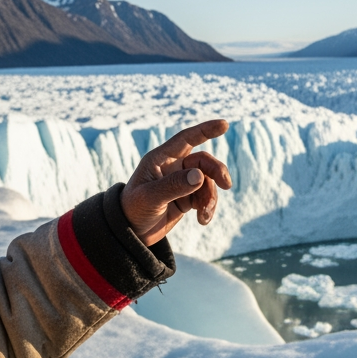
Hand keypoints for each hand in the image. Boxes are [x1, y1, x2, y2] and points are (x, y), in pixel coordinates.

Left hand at [121, 119, 231, 245]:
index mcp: (161, 159)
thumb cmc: (133, 210)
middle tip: (226, 185)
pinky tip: (203, 220)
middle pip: (203, 161)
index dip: (206, 130)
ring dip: (211, 197)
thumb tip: (200, 175)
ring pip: (207, 181)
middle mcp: (172, 167)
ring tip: (204, 214)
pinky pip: (205, 197)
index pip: (187, 139)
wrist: (129, 233)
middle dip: (217, 171)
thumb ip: (174, 185)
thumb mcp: (151, 197)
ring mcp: (181, 182)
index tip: (224, 124)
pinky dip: (208, 207)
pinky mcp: (186, 198)